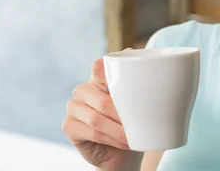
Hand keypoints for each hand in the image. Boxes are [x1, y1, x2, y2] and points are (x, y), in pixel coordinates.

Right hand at [62, 55, 140, 169]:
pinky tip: (123, 143)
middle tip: (138, 124)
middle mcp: (84, 89)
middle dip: (122, 114)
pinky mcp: (68, 125)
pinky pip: (91, 132)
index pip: (99, 67)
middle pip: (102, 99)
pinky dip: (110, 139)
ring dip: (117, 130)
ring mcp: (73, 106)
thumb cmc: (131, 123)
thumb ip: (138, 87)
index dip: (110, 75)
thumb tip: (151, 72)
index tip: (129, 88)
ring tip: (132, 137)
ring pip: (96, 118)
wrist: (122, 152)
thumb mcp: (137, 103)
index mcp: (99, 77)